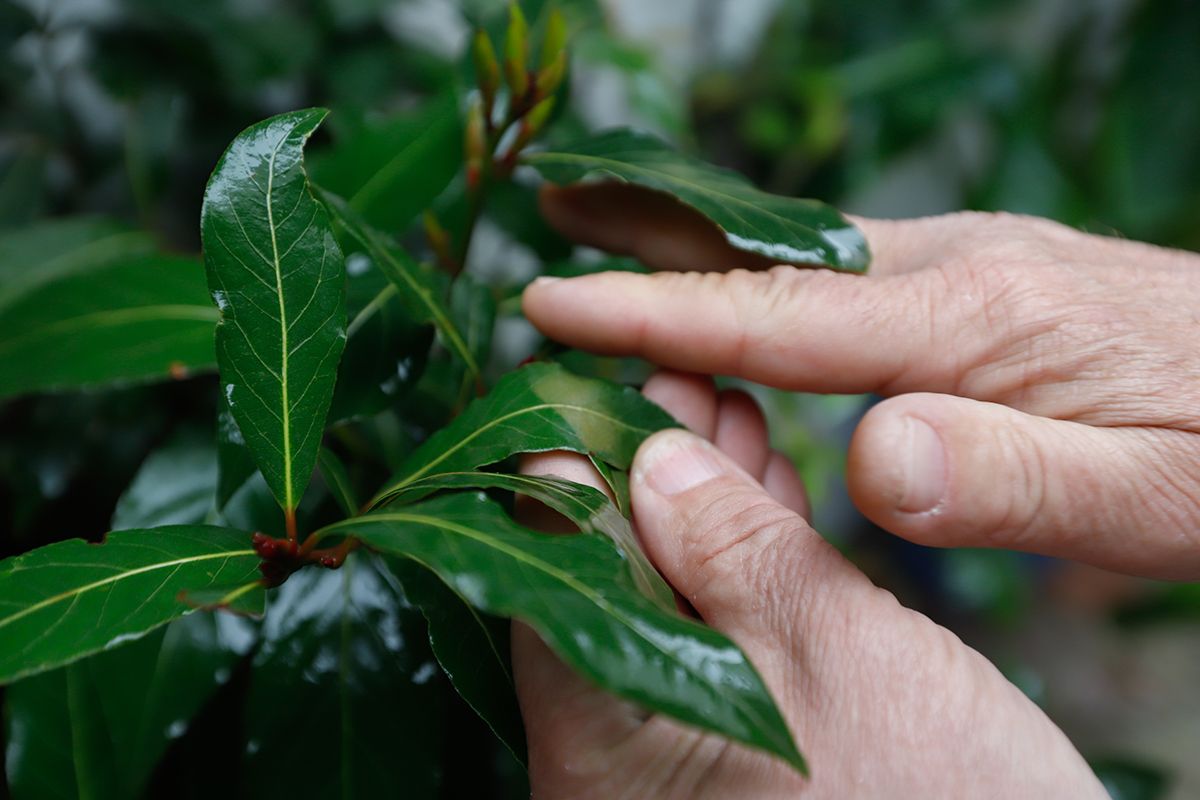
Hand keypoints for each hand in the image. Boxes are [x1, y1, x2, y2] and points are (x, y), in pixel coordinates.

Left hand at [514, 372, 1104, 797]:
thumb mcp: (829, 652)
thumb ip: (732, 548)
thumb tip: (656, 461)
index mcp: (603, 731)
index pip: (552, 559)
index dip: (577, 453)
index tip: (603, 375)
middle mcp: (614, 750)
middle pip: (607, 571)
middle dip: (648, 466)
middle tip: (685, 377)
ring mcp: (672, 754)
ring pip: (666, 597)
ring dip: (699, 502)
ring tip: (727, 409)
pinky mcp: (732, 751)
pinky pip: (712, 638)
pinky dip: (738, 564)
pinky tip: (762, 491)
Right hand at [525, 184, 1199, 579]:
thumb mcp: (1153, 498)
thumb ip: (1010, 481)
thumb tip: (871, 460)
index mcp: (978, 321)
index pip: (776, 322)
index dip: (653, 314)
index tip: (551, 299)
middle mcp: (959, 266)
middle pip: (768, 258)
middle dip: (649, 242)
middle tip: (548, 214)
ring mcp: (972, 259)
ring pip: (801, 254)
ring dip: (700, 252)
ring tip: (611, 240)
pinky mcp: (985, 272)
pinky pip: (845, 268)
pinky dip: (766, 273)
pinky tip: (742, 288)